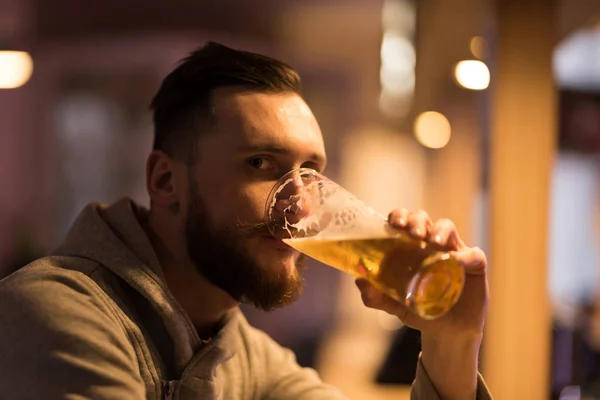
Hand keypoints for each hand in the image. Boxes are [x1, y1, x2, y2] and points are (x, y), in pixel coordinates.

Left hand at [355, 208, 487, 339]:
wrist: (447, 332)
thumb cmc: (419, 310)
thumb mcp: (395, 305)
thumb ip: (376, 297)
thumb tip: (360, 281)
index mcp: (410, 246)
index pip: (403, 221)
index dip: (398, 216)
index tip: (394, 224)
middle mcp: (430, 243)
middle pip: (423, 218)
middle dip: (416, 221)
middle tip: (412, 233)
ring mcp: (454, 250)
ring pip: (447, 227)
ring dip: (440, 230)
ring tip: (434, 243)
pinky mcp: (475, 264)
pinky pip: (472, 254)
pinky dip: (465, 255)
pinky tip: (457, 261)